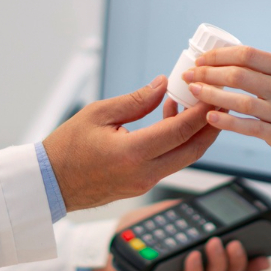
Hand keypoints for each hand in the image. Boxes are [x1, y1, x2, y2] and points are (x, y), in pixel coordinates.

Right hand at [43, 76, 219, 211]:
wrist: (51, 183)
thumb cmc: (67, 147)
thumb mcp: (98, 114)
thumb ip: (136, 100)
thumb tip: (162, 84)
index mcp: (133, 153)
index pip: (181, 131)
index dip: (202, 111)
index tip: (213, 93)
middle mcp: (144, 173)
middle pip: (193, 150)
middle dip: (211, 125)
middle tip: (220, 101)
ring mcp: (144, 183)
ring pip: (184, 158)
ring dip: (195, 134)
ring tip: (195, 106)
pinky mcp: (141, 186)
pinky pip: (169, 163)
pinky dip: (177, 143)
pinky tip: (169, 120)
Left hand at [92, 199, 270, 270]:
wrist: (109, 242)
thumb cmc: (139, 229)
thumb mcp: (171, 213)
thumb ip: (192, 212)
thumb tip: (214, 209)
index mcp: (202, 249)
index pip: (233, 258)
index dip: (252, 261)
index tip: (267, 257)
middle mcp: (196, 266)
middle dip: (238, 261)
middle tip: (237, 245)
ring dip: (217, 263)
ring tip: (214, 245)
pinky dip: (193, 269)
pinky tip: (192, 256)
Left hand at [184, 47, 270, 185]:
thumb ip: (267, 72)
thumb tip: (228, 61)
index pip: (247, 54)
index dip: (219, 55)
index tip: (201, 59)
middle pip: (239, 74)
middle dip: (209, 73)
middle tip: (191, 76)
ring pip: (241, 99)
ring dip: (212, 94)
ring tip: (194, 92)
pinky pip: (248, 126)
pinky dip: (227, 121)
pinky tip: (210, 117)